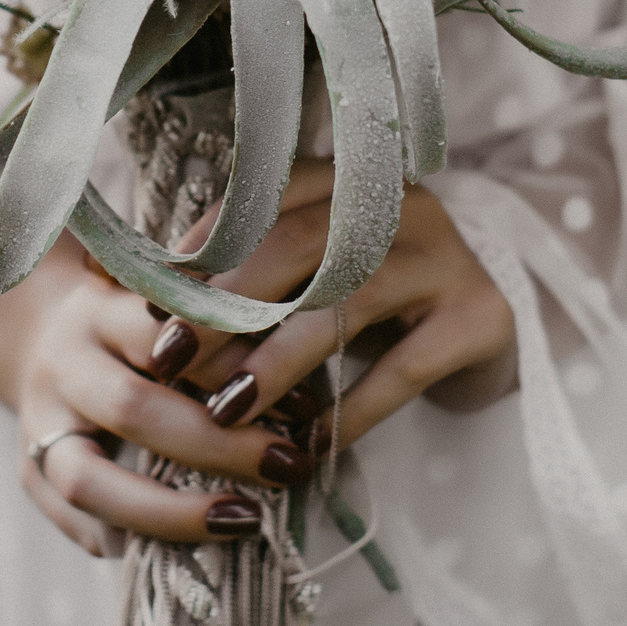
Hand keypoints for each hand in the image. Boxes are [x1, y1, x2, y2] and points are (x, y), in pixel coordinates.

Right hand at [14, 272, 316, 555]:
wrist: (40, 331)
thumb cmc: (134, 320)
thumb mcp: (168, 302)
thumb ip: (216, 326)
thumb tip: (300, 385)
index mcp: (102, 310)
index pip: (164, 333)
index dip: (231, 366)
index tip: (303, 400)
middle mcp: (64, 365)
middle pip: (132, 408)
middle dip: (216, 445)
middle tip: (288, 465)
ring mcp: (38, 424)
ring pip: (88, 480)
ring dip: (171, 511)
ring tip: (246, 522)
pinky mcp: (29, 472)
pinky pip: (74, 522)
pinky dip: (127, 539)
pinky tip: (185, 555)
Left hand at [152, 160, 517, 455]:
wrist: (488, 338)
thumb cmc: (376, 306)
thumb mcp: (315, 278)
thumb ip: (249, 279)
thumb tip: (138, 302)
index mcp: (352, 182)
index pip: (264, 197)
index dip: (202, 247)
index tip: (144, 302)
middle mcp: (402, 205)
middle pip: (298, 244)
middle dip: (224, 306)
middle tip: (170, 361)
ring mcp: (446, 258)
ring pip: (345, 302)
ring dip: (275, 362)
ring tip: (225, 412)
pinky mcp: (479, 318)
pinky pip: (402, 368)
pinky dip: (349, 410)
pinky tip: (307, 444)